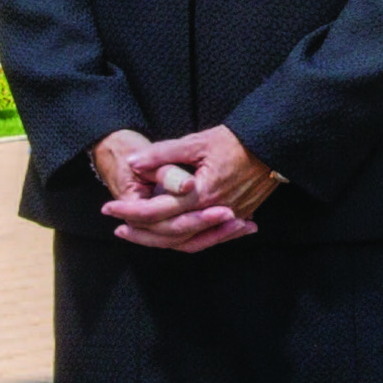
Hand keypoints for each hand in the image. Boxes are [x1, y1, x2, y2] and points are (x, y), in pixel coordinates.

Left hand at [95, 125, 275, 252]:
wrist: (274, 146)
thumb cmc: (235, 140)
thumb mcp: (195, 142)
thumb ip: (162, 154)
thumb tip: (133, 163)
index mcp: (201, 193)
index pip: (157, 211)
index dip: (130, 212)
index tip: (108, 209)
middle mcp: (214, 212)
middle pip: (170, 234)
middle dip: (141, 233)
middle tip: (118, 228)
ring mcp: (229, 218)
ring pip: (189, 241)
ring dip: (162, 241)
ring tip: (141, 235)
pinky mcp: (239, 217)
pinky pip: (209, 238)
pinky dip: (190, 240)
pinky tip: (175, 238)